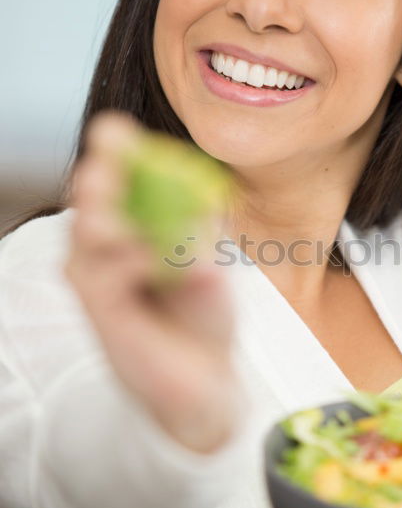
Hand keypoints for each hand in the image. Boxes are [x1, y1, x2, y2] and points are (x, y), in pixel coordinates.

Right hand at [64, 110, 241, 453]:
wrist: (207, 378)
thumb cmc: (202, 313)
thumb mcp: (209, 261)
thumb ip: (202, 233)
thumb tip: (204, 201)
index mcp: (131, 223)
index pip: (114, 179)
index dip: (109, 153)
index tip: (115, 130)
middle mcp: (105, 247)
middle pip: (90, 202)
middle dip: (97, 178)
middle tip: (105, 163)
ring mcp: (98, 280)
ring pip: (86, 238)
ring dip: (103, 219)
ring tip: (120, 210)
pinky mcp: (101, 315)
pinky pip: (101, 282)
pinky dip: (123, 266)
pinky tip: (146, 259)